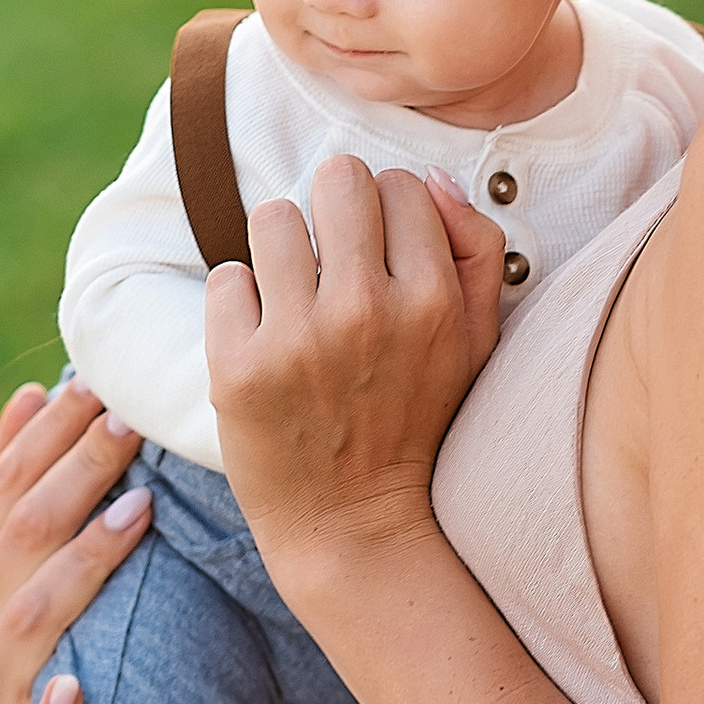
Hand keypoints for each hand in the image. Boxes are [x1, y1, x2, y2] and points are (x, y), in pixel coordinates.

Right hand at [0, 378, 150, 703]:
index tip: (98, 391)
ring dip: (84, 560)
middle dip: (77, 475)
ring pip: (31, 615)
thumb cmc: (39, 625)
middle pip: (20, 537)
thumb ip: (17, 478)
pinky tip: (79, 688)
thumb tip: (33, 392)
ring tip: (138, 509)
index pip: (0, 488)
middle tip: (129, 427)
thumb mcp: (17, 552)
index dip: (48, 437)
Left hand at [205, 164, 503, 591]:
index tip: (380, 258)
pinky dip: (239, 304)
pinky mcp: (237, 368)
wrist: (354, 524)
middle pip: (337, 179)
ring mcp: (298, 340)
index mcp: (433, 300)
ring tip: (294, 300)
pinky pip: (225, 278)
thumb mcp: (478, 342)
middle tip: (330, 264)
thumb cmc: (417, 420)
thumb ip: (478, 251)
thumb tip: (429, 178)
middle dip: (331, 213)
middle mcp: (368, 312)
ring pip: (271, 217)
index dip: (387, 214)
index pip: (400, 184)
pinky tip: (263, 341)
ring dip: (279, 252)